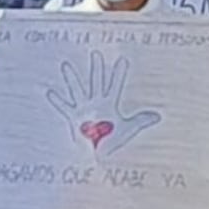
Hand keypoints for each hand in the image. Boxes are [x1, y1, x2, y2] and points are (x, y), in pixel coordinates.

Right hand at [45, 53, 160, 156]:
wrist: (98, 155)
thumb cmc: (112, 142)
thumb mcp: (128, 129)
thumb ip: (141, 120)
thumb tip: (158, 116)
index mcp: (109, 105)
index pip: (116, 86)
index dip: (119, 74)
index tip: (122, 60)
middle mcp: (96, 104)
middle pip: (97, 83)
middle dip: (97, 69)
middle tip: (96, 53)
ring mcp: (84, 110)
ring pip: (78, 90)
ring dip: (72, 79)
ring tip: (66, 65)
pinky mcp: (74, 118)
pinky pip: (65, 108)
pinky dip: (58, 101)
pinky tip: (50, 91)